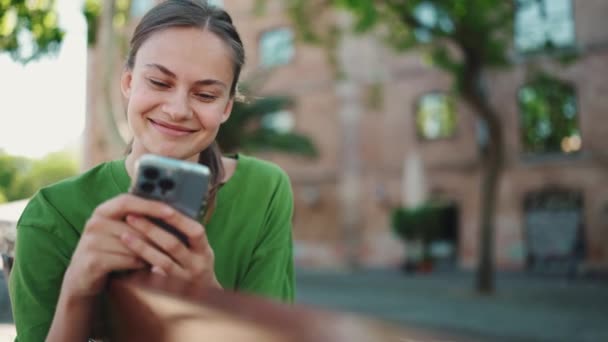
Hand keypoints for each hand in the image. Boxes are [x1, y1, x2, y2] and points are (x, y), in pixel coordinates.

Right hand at [61, 194, 175, 298]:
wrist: (82, 278)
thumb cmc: (110, 252)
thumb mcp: (119, 232)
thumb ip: (137, 221)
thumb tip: (171, 214)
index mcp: (102, 211)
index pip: (127, 201)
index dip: (150, 205)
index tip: (171, 211)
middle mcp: (94, 223)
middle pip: (135, 227)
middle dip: (157, 237)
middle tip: (175, 244)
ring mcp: (91, 242)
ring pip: (134, 245)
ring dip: (149, 253)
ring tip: (160, 257)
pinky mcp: (93, 261)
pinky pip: (127, 260)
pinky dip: (139, 264)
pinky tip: (144, 266)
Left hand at [122, 210, 220, 287]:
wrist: (203, 299)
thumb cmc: (195, 265)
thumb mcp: (198, 251)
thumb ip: (186, 236)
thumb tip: (161, 211)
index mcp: (204, 251)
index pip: (195, 232)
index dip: (179, 220)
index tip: (160, 207)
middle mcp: (197, 266)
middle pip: (173, 245)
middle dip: (151, 229)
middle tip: (132, 217)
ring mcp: (184, 281)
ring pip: (161, 262)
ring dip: (141, 247)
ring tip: (124, 235)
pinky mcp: (171, 293)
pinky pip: (153, 279)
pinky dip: (139, 268)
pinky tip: (125, 259)